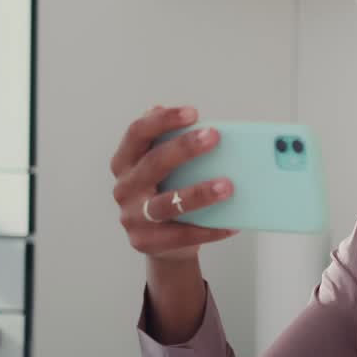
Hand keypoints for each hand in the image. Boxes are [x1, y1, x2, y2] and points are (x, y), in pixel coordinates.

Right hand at [109, 105, 237, 261]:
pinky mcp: (146, 242)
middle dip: (184, 148)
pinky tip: (232, 224)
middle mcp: (124, 187)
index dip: (163, 120)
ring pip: (166, 203)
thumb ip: (174, 146)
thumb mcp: (166, 169)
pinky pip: (182, 235)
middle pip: (153, 163)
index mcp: (125, 162)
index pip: (138, 133)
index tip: (192, 112)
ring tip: (227, 186)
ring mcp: (133, 216)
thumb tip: (205, 127)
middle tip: (214, 137)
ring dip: (198, 193)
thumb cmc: (168, 194)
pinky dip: (209, 229)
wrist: (163, 244)